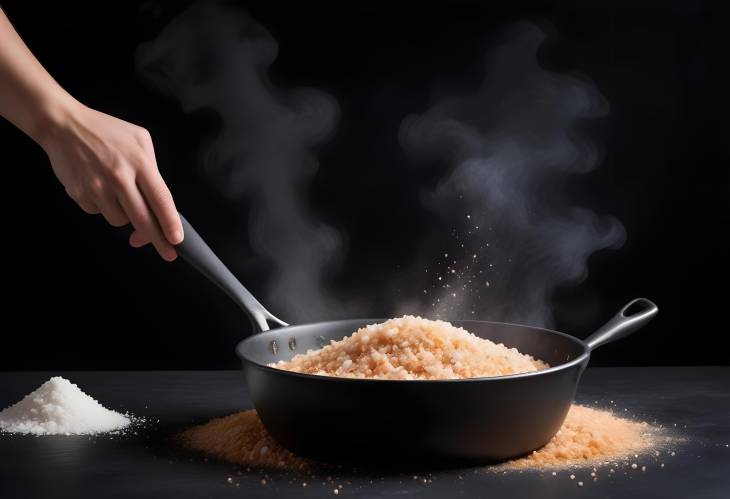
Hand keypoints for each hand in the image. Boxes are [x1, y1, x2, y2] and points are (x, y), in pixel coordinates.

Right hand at [39, 101, 182, 260]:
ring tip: (116, 190)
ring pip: (120, 221)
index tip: (177, 240)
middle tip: (169, 254)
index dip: (171, 223)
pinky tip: (98, 186)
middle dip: (158, 240)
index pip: (161, 199)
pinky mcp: (80, 195)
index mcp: (139, 162)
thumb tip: (160, 202)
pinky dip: (103, 206)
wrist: (63, 125)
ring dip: (124, 214)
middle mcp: (120, 177)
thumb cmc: (105, 131)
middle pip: (143, 219)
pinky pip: (99, 213)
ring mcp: (98, 187)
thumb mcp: (139, 140)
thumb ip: (152, 169)